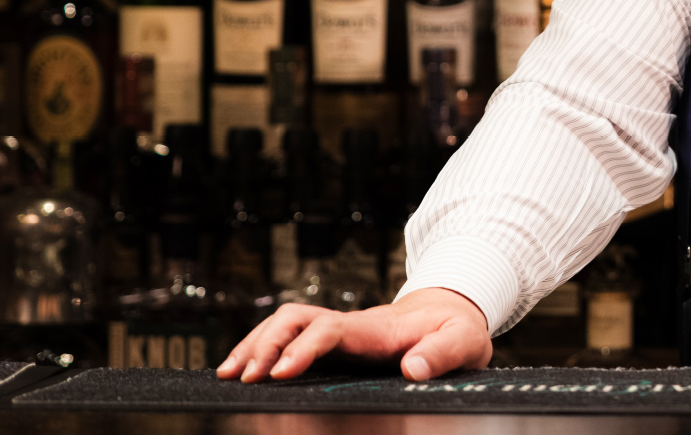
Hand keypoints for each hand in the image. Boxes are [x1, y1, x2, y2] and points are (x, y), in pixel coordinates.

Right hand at [216, 287, 493, 382]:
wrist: (451, 314)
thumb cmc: (456, 330)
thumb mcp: (463, 341)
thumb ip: (441, 354)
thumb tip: (413, 369)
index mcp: (374, 328)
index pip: (327, 330)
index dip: (302, 349)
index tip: (281, 374)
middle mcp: (348, 324)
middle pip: (293, 320)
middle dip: (263, 345)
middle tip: (243, 377)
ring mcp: (337, 330)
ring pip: (283, 325)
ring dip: (253, 344)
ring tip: (227, 373)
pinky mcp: (333, 342)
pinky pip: (288, 337)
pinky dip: (261, 348)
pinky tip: (243, 368)